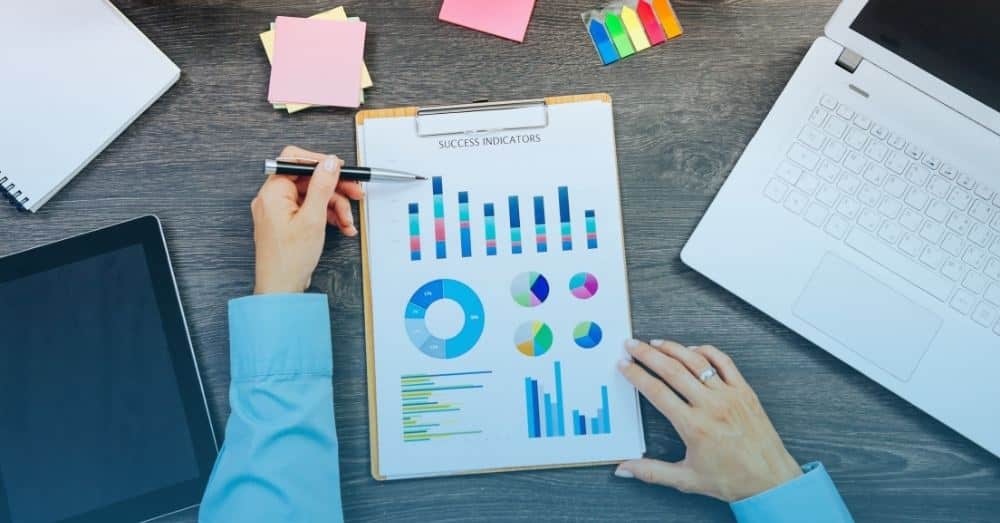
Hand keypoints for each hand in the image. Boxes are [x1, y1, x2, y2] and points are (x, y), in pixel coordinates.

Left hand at [251, 146, 363, 294]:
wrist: (281, 288)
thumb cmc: (289, 259)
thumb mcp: (313, 218)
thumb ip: (322, 186)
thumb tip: (330, 163)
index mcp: (273, 192)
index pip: (294, 159)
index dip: (320, 161)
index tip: (340, 169)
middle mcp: (274, 198)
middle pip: (309, 179)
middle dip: (335, 189)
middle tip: (356, 194)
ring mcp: (280, 210)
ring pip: (314, 196)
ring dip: (336, 206)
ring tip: (348, 222)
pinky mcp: (288, 222)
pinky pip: (311, 209)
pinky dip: (328, 216)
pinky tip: (341, 226)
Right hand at [615, 339, 801, 501]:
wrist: (771, 480)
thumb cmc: (733, 479)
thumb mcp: (686, 479)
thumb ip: (651, 472)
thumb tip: (625, 468)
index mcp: (694, 426)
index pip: (656, 392)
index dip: (637, 375)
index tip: (625, 366)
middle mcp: (711, 406)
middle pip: (672, 370)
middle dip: (647, 354)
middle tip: (632, 345)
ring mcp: (729, 395)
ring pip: (696, 362)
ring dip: (673, 348)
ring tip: (656, 342)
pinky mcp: (744, 391)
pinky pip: (724, 362)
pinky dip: (706, 351)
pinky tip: (693, 349)